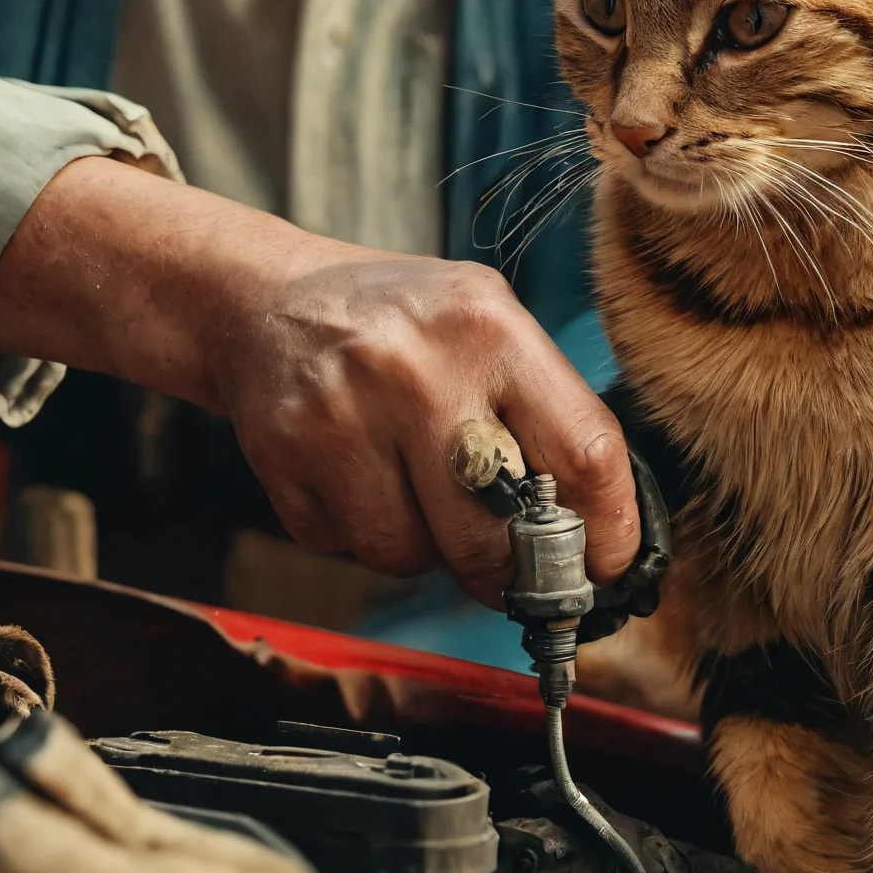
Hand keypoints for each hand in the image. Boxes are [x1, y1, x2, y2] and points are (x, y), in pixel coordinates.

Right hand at [0, 157, 639, 600]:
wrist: (266, 300)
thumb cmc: (400, 322)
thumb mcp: (487, 324)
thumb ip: (545, 414)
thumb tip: (599, 537)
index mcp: (488, 327)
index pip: (584, 454)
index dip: (606, 531)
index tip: (606, 565)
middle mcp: (415, 368)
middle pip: (491, 535)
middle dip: (506, 571)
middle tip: (506, 567)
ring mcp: (342, 413)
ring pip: (412, 555)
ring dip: (422, 545)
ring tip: (408, 484)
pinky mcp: (284, 453)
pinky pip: (349, 548)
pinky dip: (361, 533)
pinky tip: (354, 476)